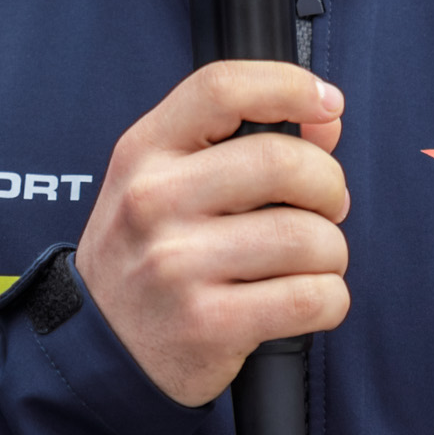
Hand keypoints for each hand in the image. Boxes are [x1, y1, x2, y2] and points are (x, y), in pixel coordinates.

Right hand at [72, 62, 349, 406]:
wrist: (101, 349)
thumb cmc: (148, 252)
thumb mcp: (167, 180)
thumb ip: (241, 139)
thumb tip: (326, 118)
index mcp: (144, 151)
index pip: (222, 88)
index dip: (290, 85)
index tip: (328, 103)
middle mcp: (154, 201)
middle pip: (283, 162)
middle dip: (328, 185)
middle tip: (325, 207)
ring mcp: (178, 265)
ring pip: (310, 237)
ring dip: (332, 252)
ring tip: (309, 262)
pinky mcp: (210, 324)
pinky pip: (312, 298)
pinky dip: (330, 299)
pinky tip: (306, 300)